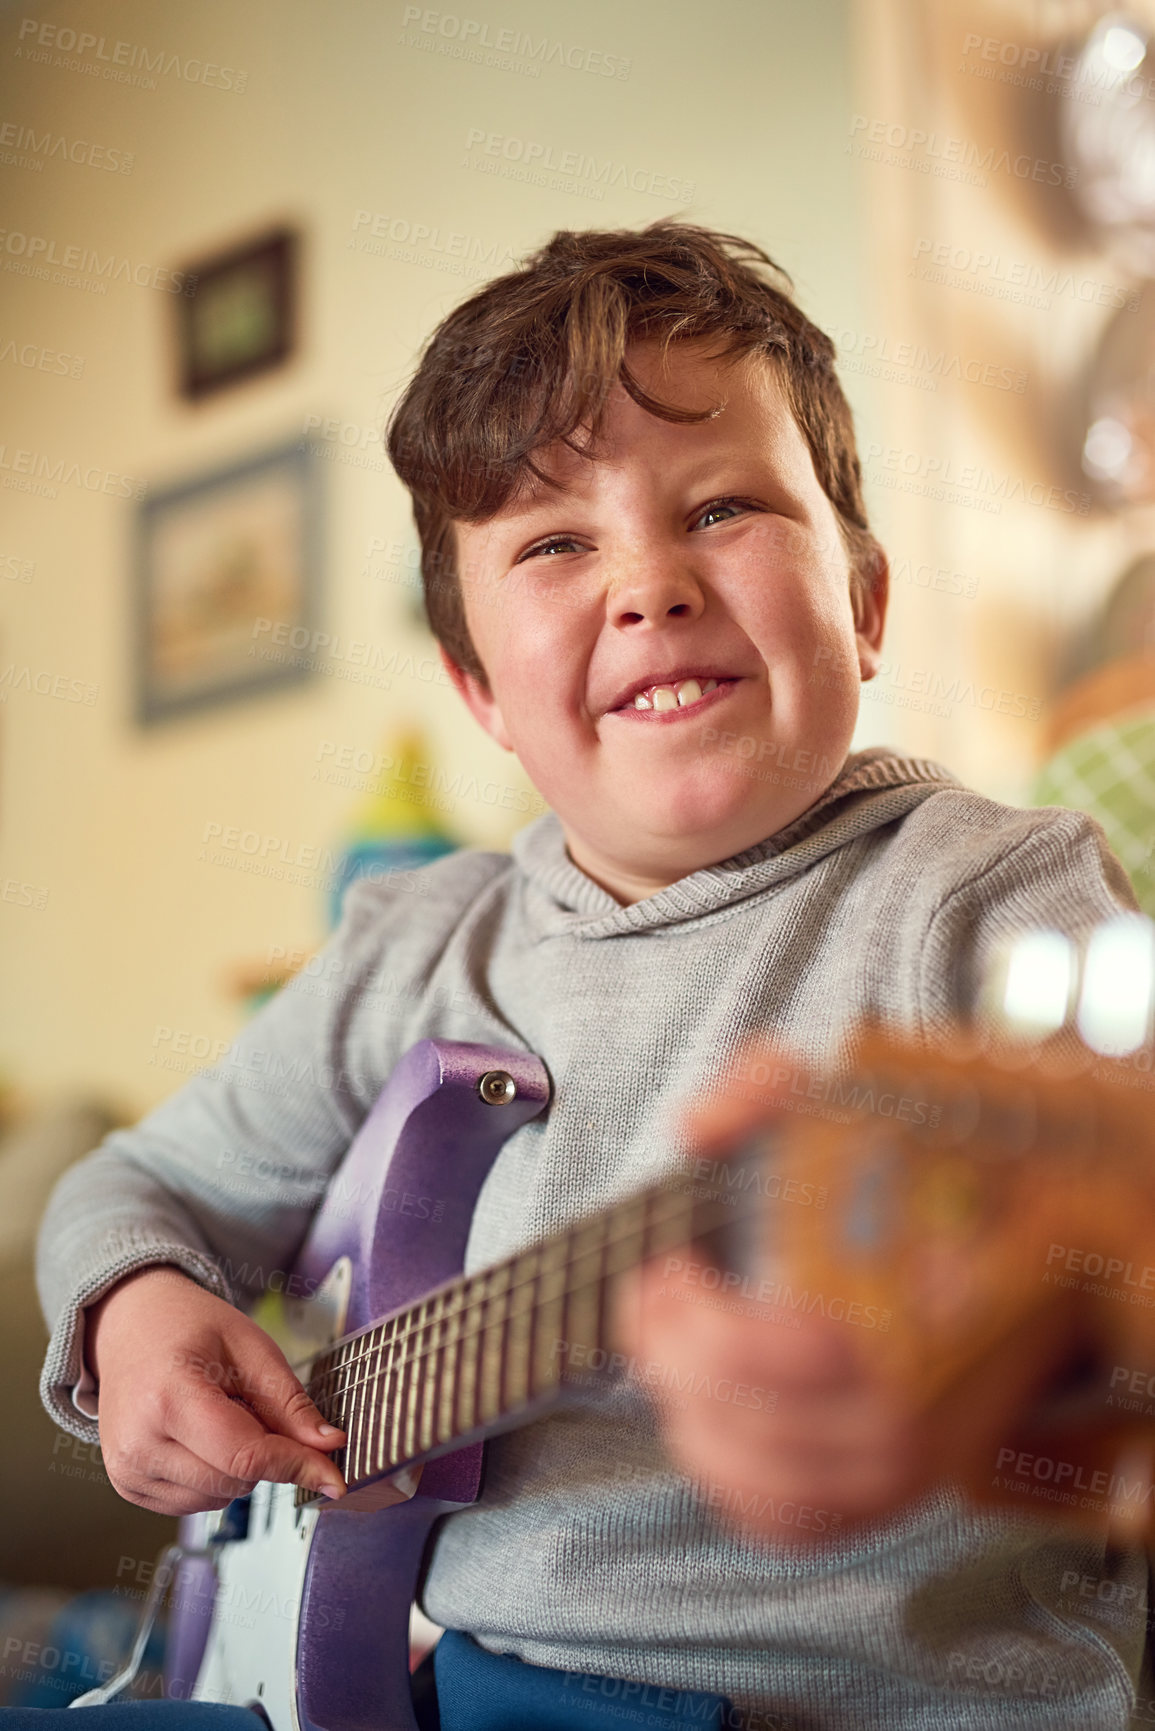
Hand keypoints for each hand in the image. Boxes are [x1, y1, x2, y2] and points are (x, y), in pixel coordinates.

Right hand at [86, 1265, 346, 1515]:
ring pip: (218, 1498)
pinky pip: (194, 1502)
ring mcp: (127, 1470)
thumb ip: (291, 1402)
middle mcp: (139, 1444)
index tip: (335, 1477)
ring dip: (237, 1466)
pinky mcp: (127, 1486)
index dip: (296, 1465)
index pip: (245, 1454)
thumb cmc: (188, 1326)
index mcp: (168, 1399)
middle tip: (249, 1403)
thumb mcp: (250, 1347)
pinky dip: (212, 1475)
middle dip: (263, 1453)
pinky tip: (199, 1435)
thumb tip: (328, 1447)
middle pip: (236, 1480)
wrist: (130, 1325)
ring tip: (218, 1414)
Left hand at [611, 1075, 1113, 1545]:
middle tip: (652, 1294)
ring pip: (757, 1482)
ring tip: (660, 1352)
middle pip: (745, 1419)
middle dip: (668, 1352)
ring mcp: (903, 1471)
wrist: (1029, 1249)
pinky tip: (700, 1424)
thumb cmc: (928, 1177)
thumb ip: (762, 1089)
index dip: (692, 1314)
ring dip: (683, 1417)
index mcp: (909, 1322)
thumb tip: (694, 1132)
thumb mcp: (849, 1098)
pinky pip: (789, 1525)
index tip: (672, 1262)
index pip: (766, 1355)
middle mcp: (913, 1416)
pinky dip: (727, 1486)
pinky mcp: (889, 1500)